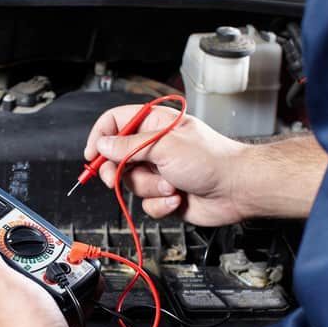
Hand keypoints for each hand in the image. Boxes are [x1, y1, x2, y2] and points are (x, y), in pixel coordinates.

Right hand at [84, 104, 247, 225]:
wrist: (236, 189)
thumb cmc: (212, 161)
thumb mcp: (165, 147)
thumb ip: (129, 147)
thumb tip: (103, 144)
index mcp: (155, 125)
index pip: (116, 122)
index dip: (100, 136)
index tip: (91, 154)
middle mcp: (155, 147)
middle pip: (116, 158)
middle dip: (119, 171)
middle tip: (116, 177)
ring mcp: (159, 171)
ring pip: (132, 184)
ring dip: (150, 188)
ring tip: (171, 184)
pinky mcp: (164, 195)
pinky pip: (146, 204)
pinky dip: (160, 204)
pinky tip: (177, 198)